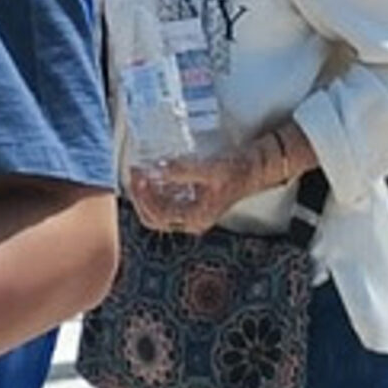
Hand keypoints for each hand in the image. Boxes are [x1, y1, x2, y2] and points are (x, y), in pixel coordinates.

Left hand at [126, 155, 255, 233]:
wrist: (253, 168)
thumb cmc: (236, 171)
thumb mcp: (210, 169)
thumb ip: (183, 171)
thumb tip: (157, 170)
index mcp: (195, 219)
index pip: (159, 216)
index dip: (145, 198)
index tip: (139, 177)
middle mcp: (190, 219)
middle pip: (154, 218)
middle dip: (140, 198)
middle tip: (134, 175)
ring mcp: (188, 211)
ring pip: (157, 209)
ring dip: (145, 192)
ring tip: (139, 170)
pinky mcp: (189, 199)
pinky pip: (164, 198)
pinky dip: (154, 187)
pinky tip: (152, 171)